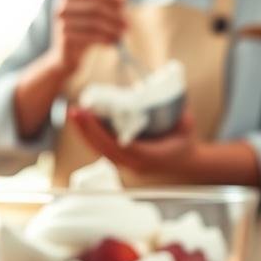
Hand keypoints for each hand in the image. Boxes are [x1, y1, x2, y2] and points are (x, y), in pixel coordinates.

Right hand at [49, 0, 125, 73]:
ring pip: (94, 23)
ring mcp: (62, 23)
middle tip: (127, 24)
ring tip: (121, 34)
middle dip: (113, 15)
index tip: (123, 5)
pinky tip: (112, 43)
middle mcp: (61, 8)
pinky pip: (90, 36)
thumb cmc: (83, 34)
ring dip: (111, 29)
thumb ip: (107, 6)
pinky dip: (104, 39)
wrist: (67, 58)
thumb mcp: (94, 18)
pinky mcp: (65, 38)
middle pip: (94, 7)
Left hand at [70, 108, 197, 177]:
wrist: (184, 161)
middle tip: (77, 111)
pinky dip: (90, 135)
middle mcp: (136, 164)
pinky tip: (82, 121)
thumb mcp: (187, 125)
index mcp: (151, 157)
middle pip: (106, 150)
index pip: (124, 147)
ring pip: (101, 150)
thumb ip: (180, 113)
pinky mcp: (121, 160)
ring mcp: (127, 164)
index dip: (106, 134)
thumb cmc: (185, 142)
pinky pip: (102, 149)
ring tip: (74, 114)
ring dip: (85, 133)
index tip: (95, 118)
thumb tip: (174, 95)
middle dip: (89, 130)